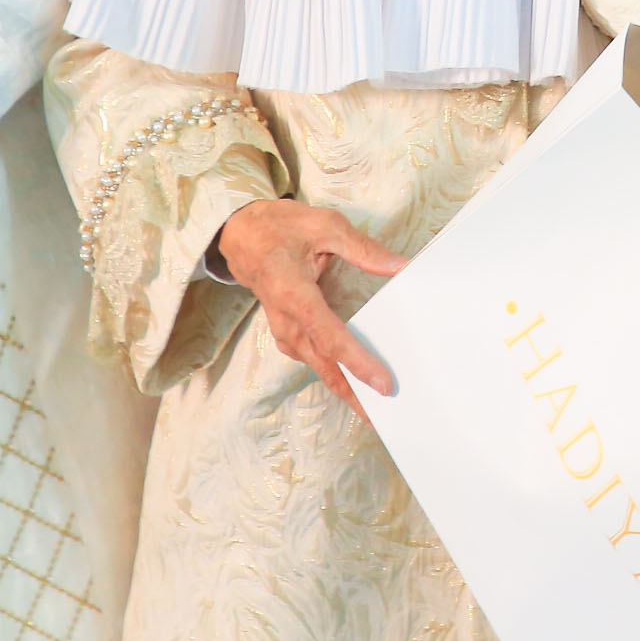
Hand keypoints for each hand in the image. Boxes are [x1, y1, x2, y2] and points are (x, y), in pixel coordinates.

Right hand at [216, 199, 409, 410]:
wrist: (238, 233)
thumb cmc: (280, 227)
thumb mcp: (324, 225)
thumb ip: (362, 249)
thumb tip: (401, 266)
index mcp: (294, 294)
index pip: (330, 337)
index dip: (357, 362)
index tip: (381, 383)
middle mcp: (286, 320)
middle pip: (323, 364)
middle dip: (352, 392)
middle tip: (383, 415)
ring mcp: (283, 329)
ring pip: (316, 364)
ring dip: (343, 386)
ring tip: (372, 405)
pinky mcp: (286, 331)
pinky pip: (311, 357)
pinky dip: (331, 371)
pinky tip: (352, 379)